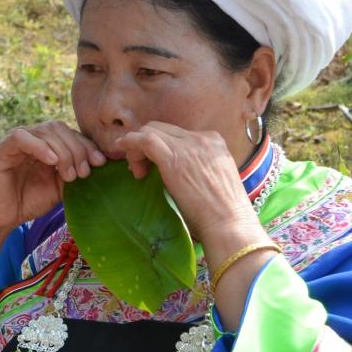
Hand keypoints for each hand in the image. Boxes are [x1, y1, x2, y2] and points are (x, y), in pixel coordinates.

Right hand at [0, 122, 107, 241]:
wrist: (2, 219)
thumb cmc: (29, 201)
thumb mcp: (60, 185)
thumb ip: (74, 170)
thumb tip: (100, 161)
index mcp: (44, 144)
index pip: (69, 133)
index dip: (87, 145)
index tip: (100, 163)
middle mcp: (30, 138)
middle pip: (58, 128)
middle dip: (77, 149)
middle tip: (83, 173)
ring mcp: (14, 142)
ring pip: (44, 131)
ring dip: (63, 152)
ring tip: (69, 174)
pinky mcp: (1, 150)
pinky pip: (21, 138)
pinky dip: (40, 147)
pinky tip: (52, 162)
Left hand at [106, 122, 264, 257]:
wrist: (230, 221)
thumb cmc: (222, 210)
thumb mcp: (212, 177)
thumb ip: (196, 166)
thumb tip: (177, 170)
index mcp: (213, 141)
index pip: (177, 134)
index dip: (160, 146)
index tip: (153, 166)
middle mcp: (202, 138)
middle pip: (162, 129)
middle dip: (145, 145)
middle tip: (141, 171)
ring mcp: (188, 146)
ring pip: (151, 131)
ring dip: (137, 148)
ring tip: (138, 172)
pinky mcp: (173, 158)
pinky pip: (145, 140)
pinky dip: (130, 142)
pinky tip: (121, 147)